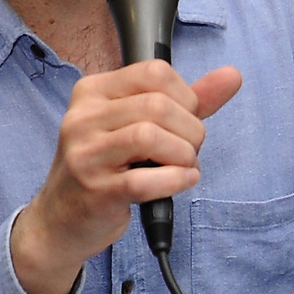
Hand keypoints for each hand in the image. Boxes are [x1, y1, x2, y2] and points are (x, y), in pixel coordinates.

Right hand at [12, 61, 244, 293]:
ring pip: (151, 136)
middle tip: (187, 151)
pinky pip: (147, 179)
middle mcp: (83, 117)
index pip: (155, 72)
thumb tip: (232, 75)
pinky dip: (176, 180)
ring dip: (184, 155)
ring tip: (182, 167)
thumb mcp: (139, 125)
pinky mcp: (96, 189)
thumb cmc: (108, 168)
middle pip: (159, 105)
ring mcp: (85, 154)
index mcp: (93, 92)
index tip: (184, 120)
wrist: (61, 221)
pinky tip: (180, 182)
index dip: (186, 97)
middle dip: (190, 131)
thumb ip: (188, 101)